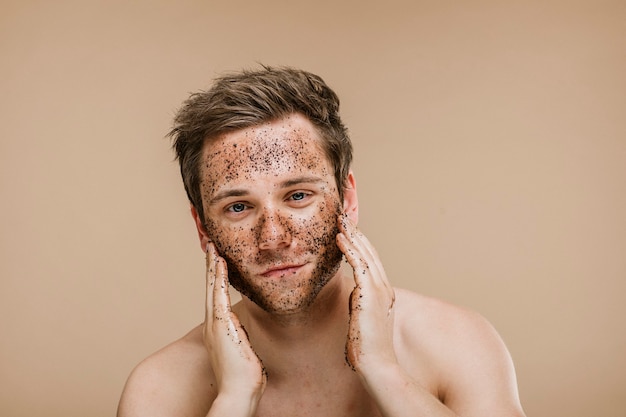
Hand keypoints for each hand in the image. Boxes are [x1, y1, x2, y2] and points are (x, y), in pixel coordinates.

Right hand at [203, 243, 266, 399]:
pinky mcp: (220, 324)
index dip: (217, 280)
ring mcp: (215, 324)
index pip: (217, 299)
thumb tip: (244, 332)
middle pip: (211, 289)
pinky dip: (219, 277)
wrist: (238, 392)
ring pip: (212, 288)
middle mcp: (213, 325)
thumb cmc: (244, 378)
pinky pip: (219, 294)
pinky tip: (220, 263)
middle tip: (211, 248)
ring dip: (213, 267)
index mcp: (219, 331)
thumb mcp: (244, 352)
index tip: (219, 264)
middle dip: (211, 268)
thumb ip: (242, 339)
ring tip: (214, 248)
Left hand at [336, 214, 396, 373]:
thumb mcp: (363, 319)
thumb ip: (360, 303)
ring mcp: (380, 290)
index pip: (372, 262)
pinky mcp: (370, 293)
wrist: (377, 365)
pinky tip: (339, 237)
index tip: (348, 230)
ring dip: (352, 235)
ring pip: (365, 254)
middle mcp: (384, 288)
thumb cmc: (366, 348)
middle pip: (370, 252)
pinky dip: (349, 248)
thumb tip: (354, 293)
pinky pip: (359, 264)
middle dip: (356, 233)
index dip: (360, 244)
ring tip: (340, 220)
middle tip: (343, 216)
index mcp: (384, 294)